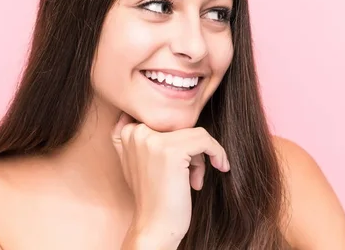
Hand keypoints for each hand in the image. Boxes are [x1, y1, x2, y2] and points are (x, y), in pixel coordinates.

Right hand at [112, 112, 229, 247]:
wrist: (154, 227)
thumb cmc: (153, 197)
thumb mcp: (140, 161)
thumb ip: (147, 137)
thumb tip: (178, 117)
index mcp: (125, 132)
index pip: (164, 117)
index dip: (178, 136)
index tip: (186, 157)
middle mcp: (135, 132)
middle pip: (180, 124)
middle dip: (190, 148)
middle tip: (191, 172)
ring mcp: (151, 140)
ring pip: (194, 132)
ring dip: (201, 155)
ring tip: (195, 179)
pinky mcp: (171, 150)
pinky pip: (205, 139)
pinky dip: (217, 152)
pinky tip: (220, 167)